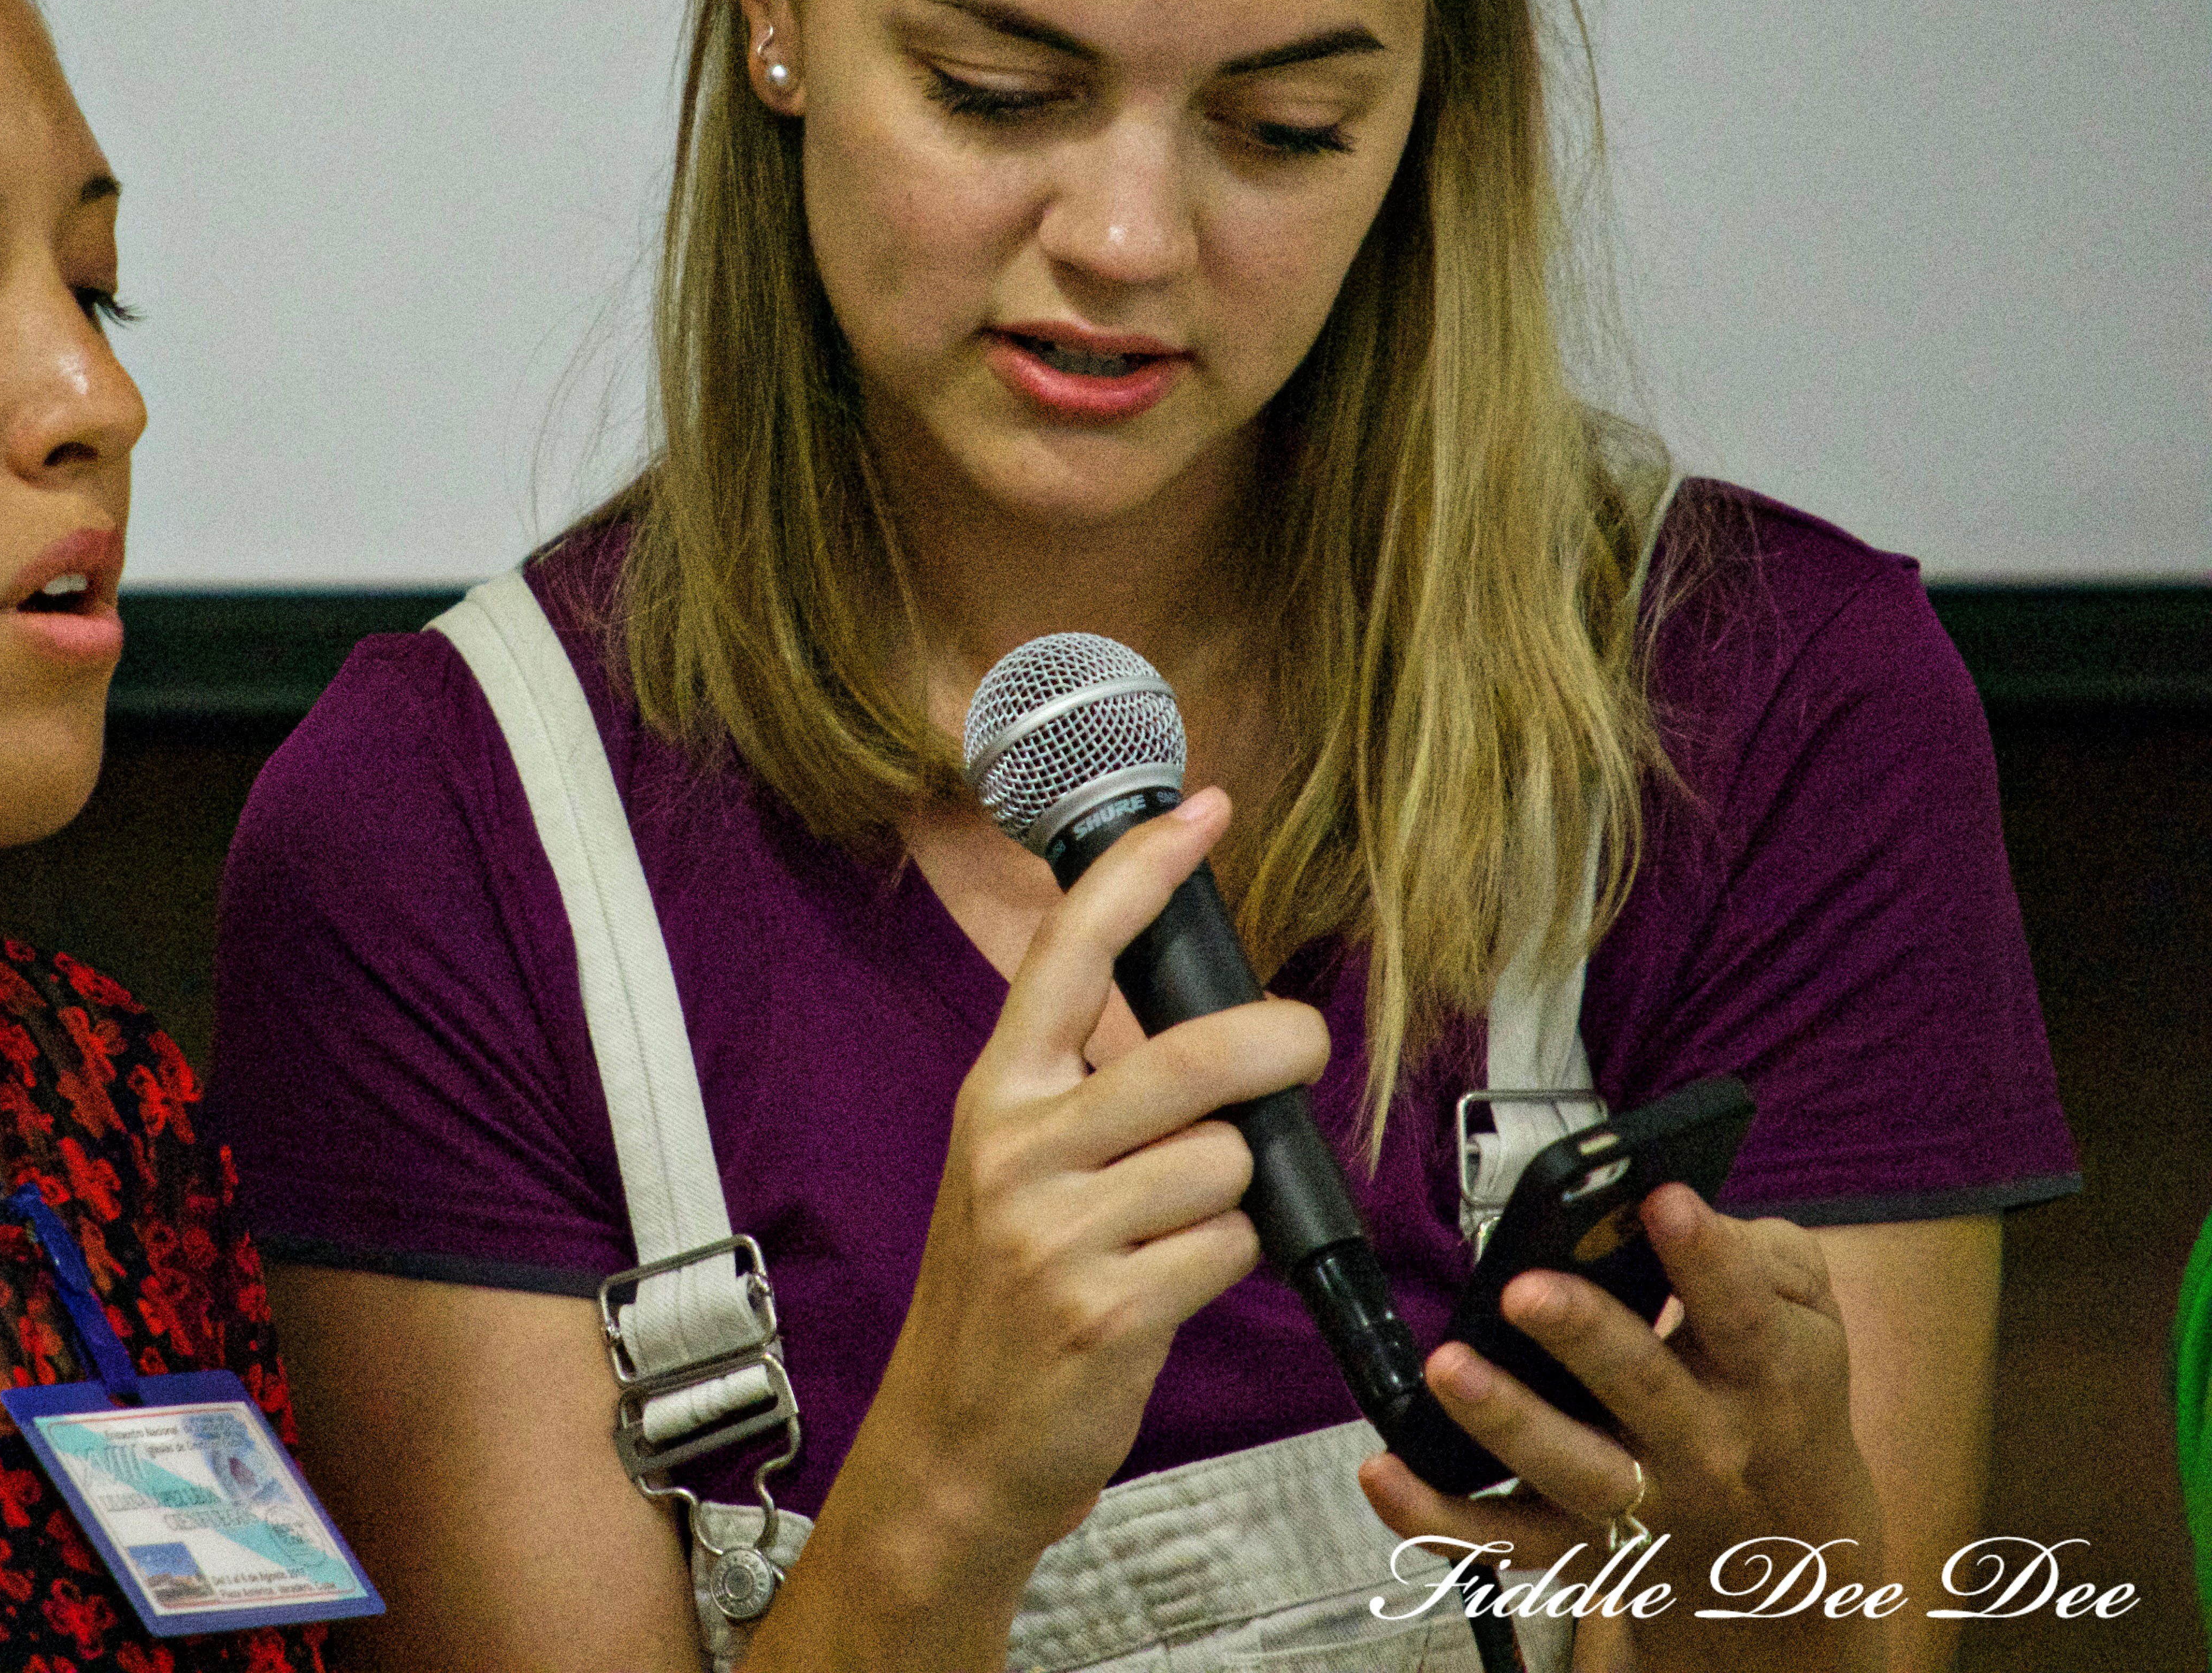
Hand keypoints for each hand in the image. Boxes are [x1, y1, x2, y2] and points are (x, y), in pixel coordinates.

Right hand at [840, 791, 1328, 1560]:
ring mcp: (1057, 1231)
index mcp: (996, 1096)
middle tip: (1300, 1045)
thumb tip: (1208, 1026)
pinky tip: (1174, 1286)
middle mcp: (1017, 1149)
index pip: (1070, 953)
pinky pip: (1226, 1247)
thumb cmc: (1004, 1298)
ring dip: (1234, 1194)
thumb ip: (1087, 1093)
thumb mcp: (1012, 1169)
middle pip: (1189, 1055)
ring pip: (1223, 1160)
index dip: (1141, 873)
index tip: (1202, 811)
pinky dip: (1227, 1262)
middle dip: (1274, 1044)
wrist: (953, 1443)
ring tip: (1180, 1231)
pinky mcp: (1105, 1308)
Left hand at [1358, 1184, 1888, 1670]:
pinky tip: (1381, 1470)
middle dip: (1582, 1335)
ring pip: (1570, 1471)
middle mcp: (1707, 1444)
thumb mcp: (1807, 1316)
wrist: (1790, 1545)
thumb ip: (1761, 1255)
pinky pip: (1502, 1541)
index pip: (1740, 1313)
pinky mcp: (1581, 1549)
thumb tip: (1674, 1207)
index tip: (1661, 1199)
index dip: (1705, 1257)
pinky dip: (1438, 1517)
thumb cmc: (1778, 1389)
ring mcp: (1642, 1504)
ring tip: (1448, 1368)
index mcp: (1767, 1373)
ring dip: (1505, 1421)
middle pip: (1643, 1390)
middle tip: (1524, 1289)